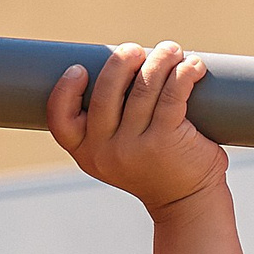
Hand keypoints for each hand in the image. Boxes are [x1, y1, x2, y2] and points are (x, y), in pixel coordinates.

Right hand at [46, 41, 227, 215]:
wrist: (187, 203)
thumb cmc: (154, 168)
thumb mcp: (118, 154)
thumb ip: (109, 123)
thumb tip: (117, 67)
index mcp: (86, 152)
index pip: (60, 119)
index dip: (65, 90)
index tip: (79, 69)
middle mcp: (106, 151)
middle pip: (106, 92)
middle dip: (121, 61)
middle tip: (136, 50)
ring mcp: (135, 146)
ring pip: (143, 88)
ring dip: (160, 60)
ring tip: (172, 50)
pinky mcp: (166, 140)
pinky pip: (173, 94)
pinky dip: (184, 73)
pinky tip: (193, 66)